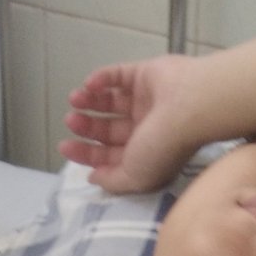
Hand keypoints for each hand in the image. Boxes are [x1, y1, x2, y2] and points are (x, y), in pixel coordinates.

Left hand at [59, 54, 204, 193]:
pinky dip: (101, 78)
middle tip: (70, 121)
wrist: (190, 106)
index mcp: (144, 154)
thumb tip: (93, 178)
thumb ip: (112, 181)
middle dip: (86, 126)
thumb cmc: (163, 146)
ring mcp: (145, 101)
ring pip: (110, 101)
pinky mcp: (145, 75)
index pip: (109, 154)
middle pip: (107, 129)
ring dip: (89, 101)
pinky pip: (118, 75)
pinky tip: (89, 84)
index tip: (65, 146)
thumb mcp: (135, 176)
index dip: (86, 152)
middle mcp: (145, 129)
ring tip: (75, 100)